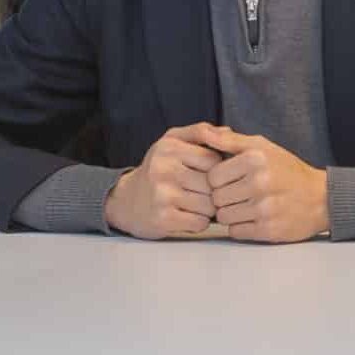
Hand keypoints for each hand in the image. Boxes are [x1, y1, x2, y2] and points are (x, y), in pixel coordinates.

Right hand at [103, 125, 224, 238]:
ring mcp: (162, 194)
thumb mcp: (172, 141)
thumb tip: (229, 131)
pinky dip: (199, 223)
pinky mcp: (163, 218)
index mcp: (170, 147)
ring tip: (195, 204)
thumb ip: (199, 132)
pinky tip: (187, 216)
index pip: (214, 159)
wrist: (125, 201)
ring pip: (210, 206)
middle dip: (214, 192)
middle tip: (202, 193)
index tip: (207, 175)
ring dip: (208, 209)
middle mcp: (164, 168)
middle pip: (213, 185)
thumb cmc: (157, 170)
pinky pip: (200, 223)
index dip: (218, 170)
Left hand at [198, 125, 327, 242]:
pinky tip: (252, 218)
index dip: (217, 180)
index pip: (212, 176)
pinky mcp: (269, 230)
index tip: (229, 180)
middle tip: (238, 194)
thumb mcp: (262, 147)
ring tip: (245, 206)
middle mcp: (259, 183)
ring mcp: (264, 208)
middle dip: (223, 197)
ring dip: (230, 214)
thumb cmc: (288, 170)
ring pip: (223, 217)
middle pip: (216, 198)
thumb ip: (230, 140)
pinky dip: (240, 227)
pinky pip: (235, 232)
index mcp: (255, 159)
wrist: (321, 198)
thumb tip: (203, 133)